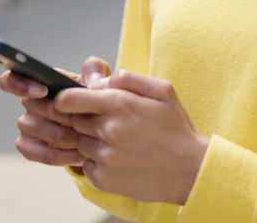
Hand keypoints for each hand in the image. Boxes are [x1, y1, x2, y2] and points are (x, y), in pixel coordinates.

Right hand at [0, 57, 110, 168]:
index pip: (12, 78)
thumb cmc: (94, 101)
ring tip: (87, 138)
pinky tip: (79, 154)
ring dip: (63, 135)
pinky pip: (36, 152)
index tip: (43, 90)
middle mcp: (30, 102)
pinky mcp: (28, 146)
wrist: (100, 131)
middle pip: (32, 105)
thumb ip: (96, 72)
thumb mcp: (99, 83)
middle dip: (60, 113)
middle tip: (84, 120)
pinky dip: (60, 155)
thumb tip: (91, 74)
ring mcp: (26, 124)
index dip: (22, 84)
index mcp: (42, 82)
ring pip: (35, 128)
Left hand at [55, 70, 209, 204]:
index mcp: (120, 104)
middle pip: (74, 120)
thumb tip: (101, 80)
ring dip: (93, 141)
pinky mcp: (103, 179)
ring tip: (120, 143)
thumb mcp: (163, 91)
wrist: (190, 170)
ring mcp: (104, 157)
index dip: (66, 99)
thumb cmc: (176, 128)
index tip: (72, 102)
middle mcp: (108, 130)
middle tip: (111, 123)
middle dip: (86, 119)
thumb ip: (129, 78)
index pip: (69, 99)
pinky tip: (120, 160)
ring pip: (80, 143)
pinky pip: (86, 166)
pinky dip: (98, 162)